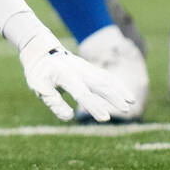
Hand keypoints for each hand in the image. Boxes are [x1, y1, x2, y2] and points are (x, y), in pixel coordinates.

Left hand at [18, 31, 135, 121]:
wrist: (40, 51)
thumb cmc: (38, 72)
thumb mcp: (38, 86)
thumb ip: (53, 102)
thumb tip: (69, 117)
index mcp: (64, 74)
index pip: (81, 92)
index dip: (93, 105)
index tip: (105, 118)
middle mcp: (78, 70)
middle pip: (98, 83)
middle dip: (112, 96)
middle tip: (125, 109)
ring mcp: (85, 67)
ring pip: (105, 78)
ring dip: (119, 90)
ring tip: (131, 101)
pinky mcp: (90, 68)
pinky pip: (106, 76)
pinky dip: (117, 84)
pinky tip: (126, 94)